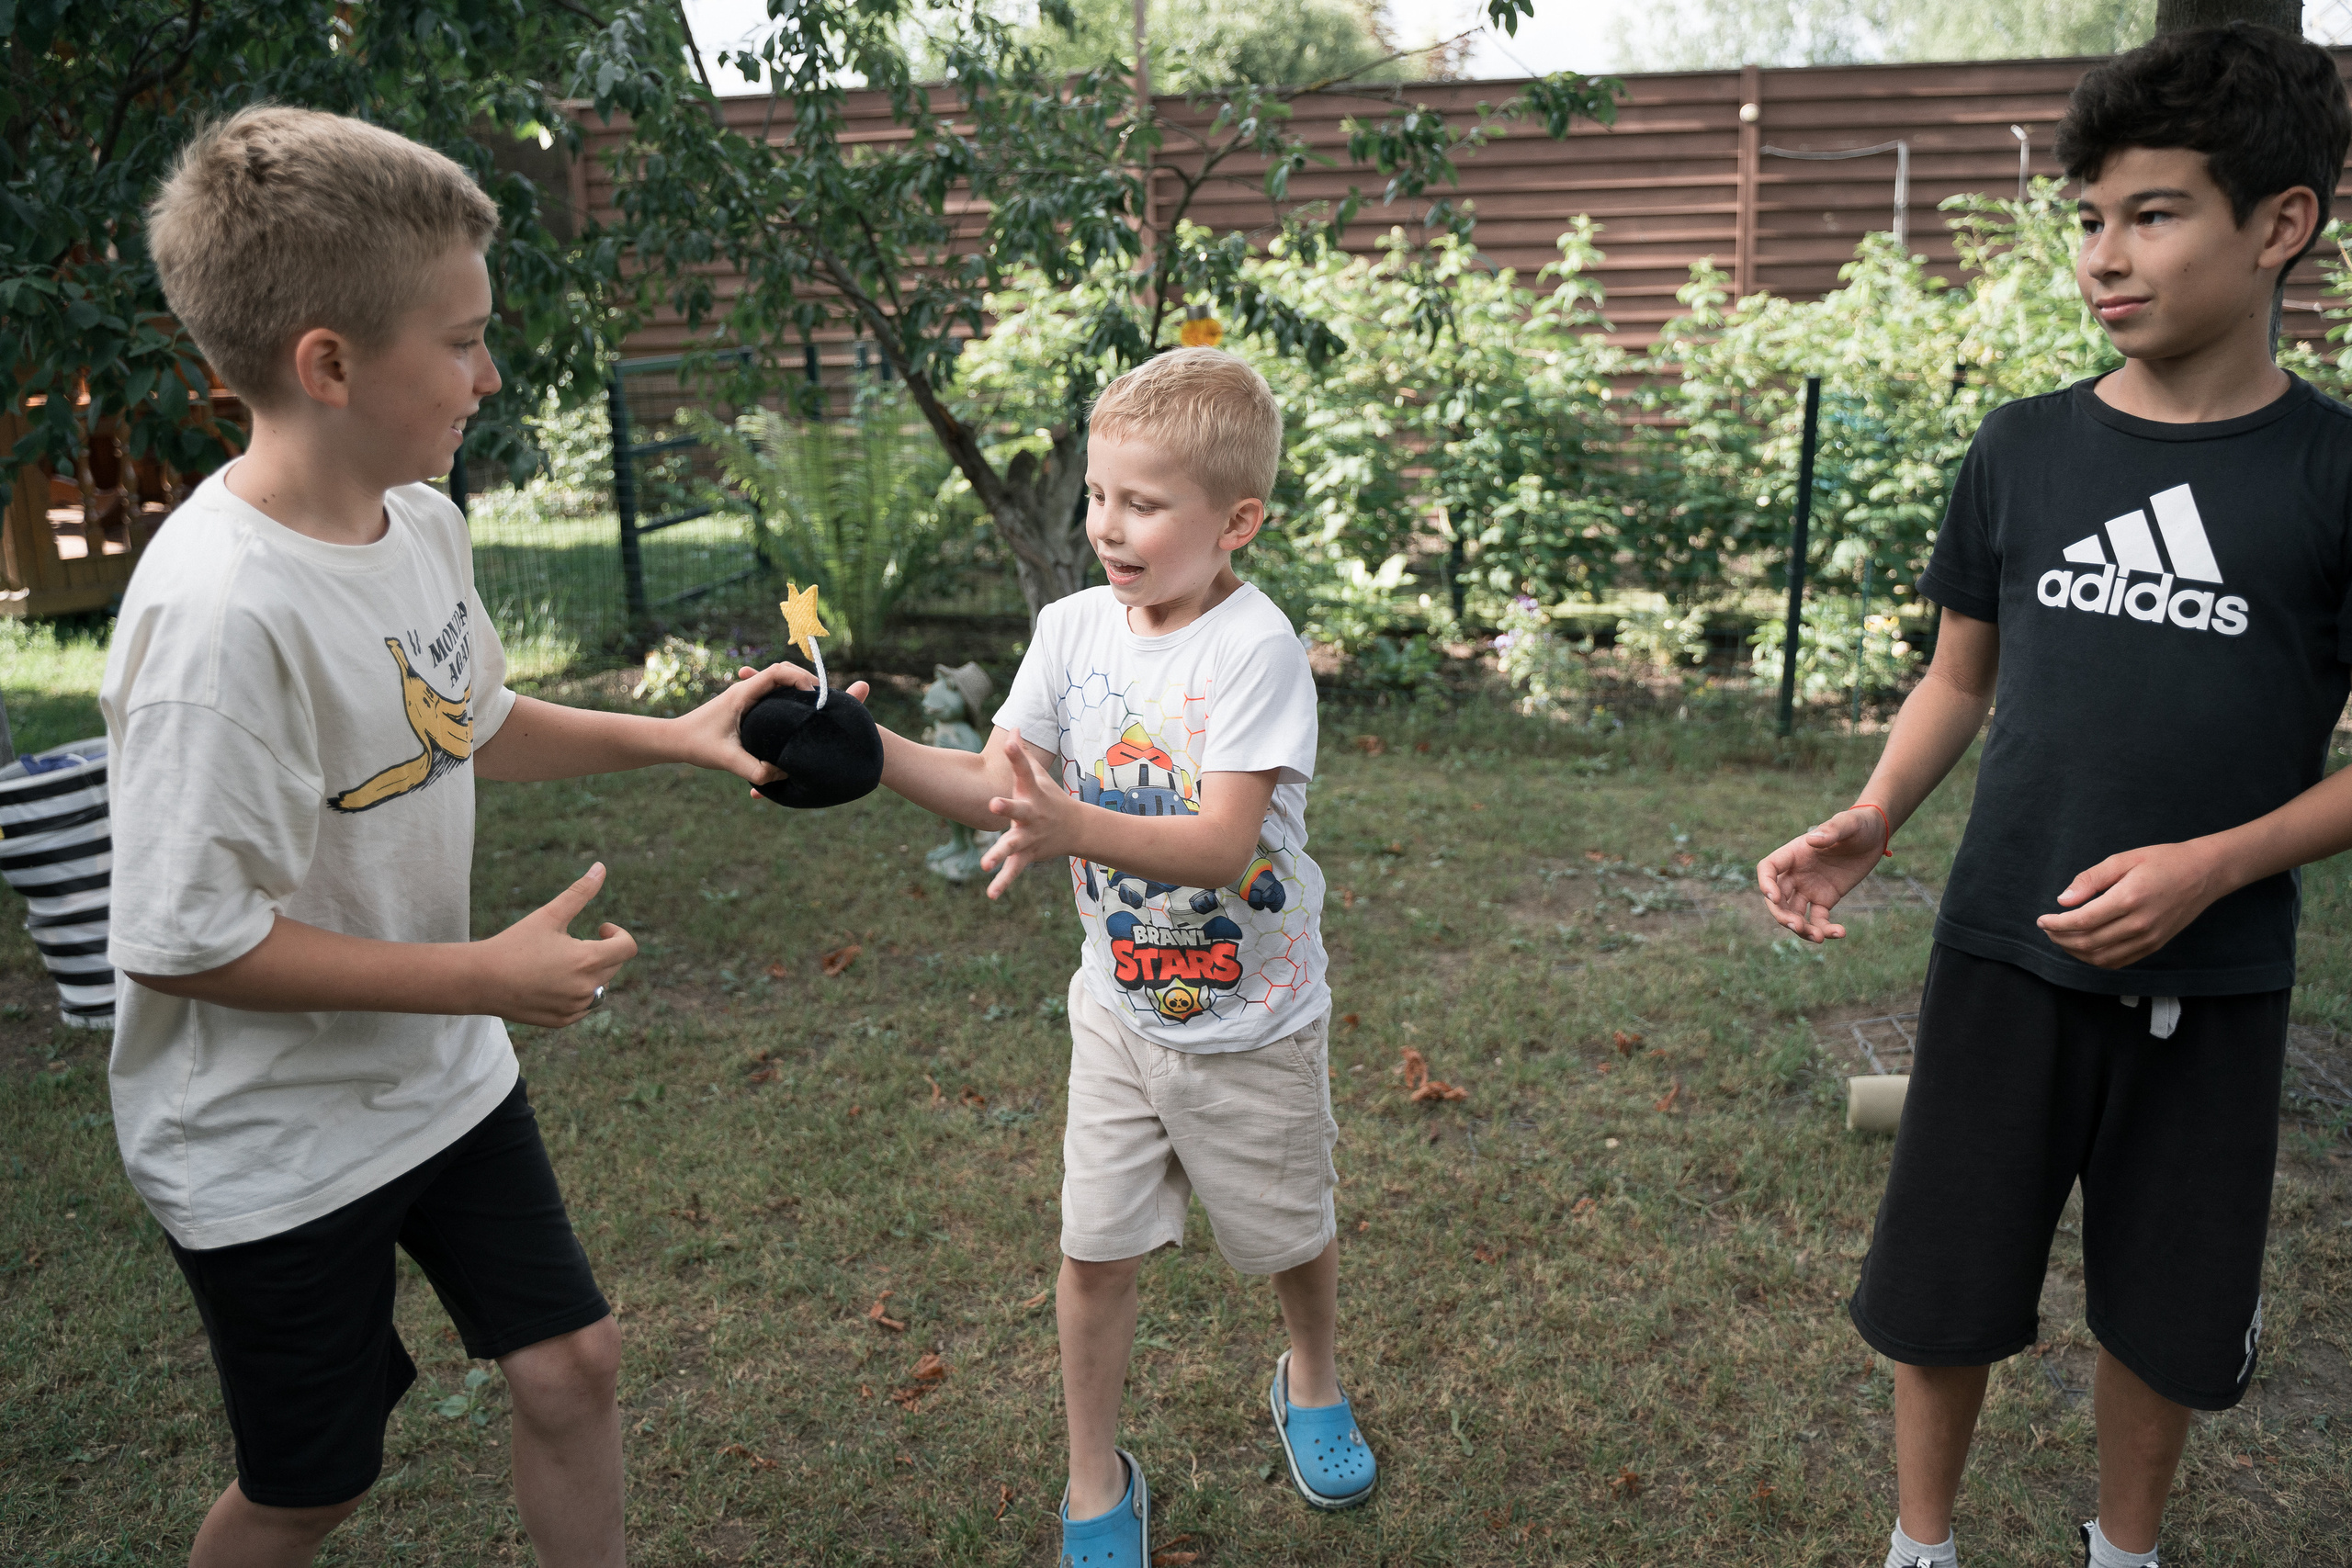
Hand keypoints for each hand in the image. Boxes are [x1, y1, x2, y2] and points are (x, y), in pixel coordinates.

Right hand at [475, 863, 637, 1025]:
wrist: (481, 980)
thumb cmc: (515, 943)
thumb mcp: (549, 915)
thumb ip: (580, 892)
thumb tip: (601, 867)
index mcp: (588, 960)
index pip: (628, 948)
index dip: (618, 934)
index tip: (600, 928)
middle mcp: (587, 988)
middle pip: (614, 966)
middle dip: (601, 951)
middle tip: (571, 943)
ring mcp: (575, 1008)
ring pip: (600, 987)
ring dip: (590, 973)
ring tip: (559, 963)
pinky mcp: (563, 1021)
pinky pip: (583, 1006)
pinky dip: (576, 993)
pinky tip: (552, 982)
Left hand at [671, 662, 856, 786]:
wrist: (674, 739)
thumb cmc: (697, 745)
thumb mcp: (726, 760)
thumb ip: (754, 770)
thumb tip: (782, 773)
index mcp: (742, 694)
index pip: (777, 672)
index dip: (800, 678)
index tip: (815, 696)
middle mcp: (745, 689)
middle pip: (782, 670)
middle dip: (805, 679)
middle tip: (822, 698)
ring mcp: (745, 695)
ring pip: (777, 680)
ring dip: (797, 686)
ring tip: (814, 704)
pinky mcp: (745, 704)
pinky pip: (772, 692)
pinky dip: (787, 695)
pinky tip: (795, 713)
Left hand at [979, 733, 1077, 899]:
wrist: (1078, 829)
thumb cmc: (1051, 798)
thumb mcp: (1038, 776)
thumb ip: (1020, 754)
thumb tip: (1012, 726)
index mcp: (1032, 793)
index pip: (1024, 769)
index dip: (1016, 754)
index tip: (1009, 741)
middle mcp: (1031, 814)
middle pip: (1018, 809)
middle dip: (1006, 807)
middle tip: (993, 803)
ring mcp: (1030, 836)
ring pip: (1012, 845)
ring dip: (998, 853)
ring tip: (984, 864)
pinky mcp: (1028, 855)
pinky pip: (1014, 870)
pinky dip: (1003, 883)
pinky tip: (990, 895)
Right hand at [1757, 807, 1889, 941]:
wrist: (1875, 836)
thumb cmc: (1859, 824)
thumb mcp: (1848, 824)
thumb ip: (1831, 830)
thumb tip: (1812, 840)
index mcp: (1794, 853)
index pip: (1768, 869)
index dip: (1765, 884)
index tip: (1774, 897)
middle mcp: (1796, 873)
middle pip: (1778, 899)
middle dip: (1783, 915)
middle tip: (1797, 927)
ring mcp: (1809, 888)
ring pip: (1795, 914)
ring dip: (1801, 929)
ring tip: (1819, 938)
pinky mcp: (1825, 899)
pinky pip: (1818, 919)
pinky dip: (1825, 930)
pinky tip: (1840, 933)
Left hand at [2036, 841, 2227, 968]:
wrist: (2205, 873)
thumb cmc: (2162, 861)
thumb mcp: (2123, 859)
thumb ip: (2090, 879)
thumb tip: (2063, 900)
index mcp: (2129, 899)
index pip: (2082, 921)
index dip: (2057, 924)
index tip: (2042, 920)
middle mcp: (2140, 924)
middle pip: (2088, 943)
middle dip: (2060, 939)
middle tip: (2048, 929)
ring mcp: (2149, 938)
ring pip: (2101, 957)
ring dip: (2075, 952)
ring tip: (2062, 938)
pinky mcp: (2155, 945)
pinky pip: (2118, 961)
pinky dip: (2096, 959)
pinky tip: (2085, 947)